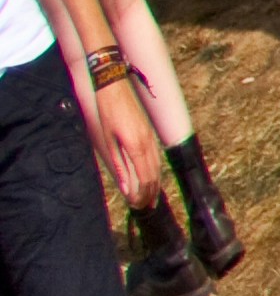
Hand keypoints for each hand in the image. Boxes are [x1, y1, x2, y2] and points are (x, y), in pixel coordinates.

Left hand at [77, 63, 158, 209]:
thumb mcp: (107, 141)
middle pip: (154, 174)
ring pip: (157, 166)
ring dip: (154, 183)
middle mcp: (148, 144)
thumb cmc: (106, 112)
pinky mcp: (149, 134)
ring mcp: (151, 138)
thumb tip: (126, 188)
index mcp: (137, 146)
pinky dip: (154, 171)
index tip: (137, 206)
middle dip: (150, 192)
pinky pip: (155, 157)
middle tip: (144, 207)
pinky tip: (150, 176)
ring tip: (151, 197)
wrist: (114, 88)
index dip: (142, 194)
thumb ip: (118, 165)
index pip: (145, 177)